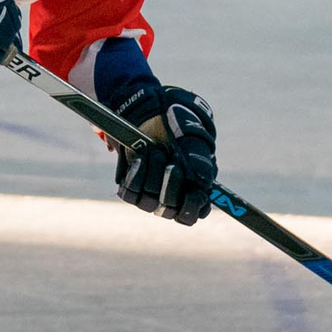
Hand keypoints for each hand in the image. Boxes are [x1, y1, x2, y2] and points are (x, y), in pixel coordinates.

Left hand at [109, 82, 216, 224]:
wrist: (154, 115)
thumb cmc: (180, 131)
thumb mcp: (194, 143)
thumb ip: (201, 163)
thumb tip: (201, 185)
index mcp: (191, 193)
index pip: (190, 216)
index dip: (190, 207)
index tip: (192, 191)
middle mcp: (170, 199)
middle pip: (169, 211)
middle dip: (171, 186)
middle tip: (173, 164)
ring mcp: (149, 194)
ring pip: (148, 202)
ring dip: (152, 175)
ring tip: (156, 152)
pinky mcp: (131, 187)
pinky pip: (130, 193)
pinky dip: (136, 174)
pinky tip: (141, 157)